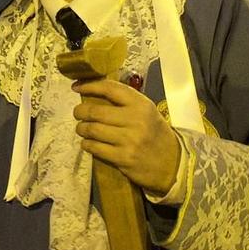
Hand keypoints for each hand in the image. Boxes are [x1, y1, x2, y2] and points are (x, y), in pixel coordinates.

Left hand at [72, 78, 179, 195]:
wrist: (172, 163)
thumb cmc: (155, 134)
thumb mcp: (146, 111)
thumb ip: (125, 102)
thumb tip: (94, 91)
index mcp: (141, 104)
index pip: (110, 89)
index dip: (90, 86)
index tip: (76, 87)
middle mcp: (135, 120)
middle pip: (96, 111)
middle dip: (81, 111)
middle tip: (78, 113)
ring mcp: (129, 140)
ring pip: (93, 130)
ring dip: (82, 128)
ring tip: (82, 128)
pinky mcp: (123, 158)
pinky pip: (95, 148)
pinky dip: (87, 144)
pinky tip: (87, 143)